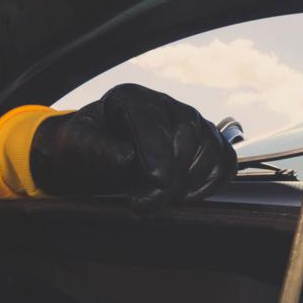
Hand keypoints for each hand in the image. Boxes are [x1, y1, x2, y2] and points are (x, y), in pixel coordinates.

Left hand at [29, 84, 236, 210]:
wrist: (95, 155)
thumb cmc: (85, 146)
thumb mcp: (77, 144)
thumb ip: (97, 147)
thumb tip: (126, 156)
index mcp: (130, 98)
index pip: (152, 119)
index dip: (157, 151)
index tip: (157, 181)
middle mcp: (164, 105)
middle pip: (185, 137)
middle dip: (169, 177)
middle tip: (144, 205)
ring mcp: (189, 123)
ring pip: (209, 149)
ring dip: (188, 183)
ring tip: (157, 202)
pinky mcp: (205, 144)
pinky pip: (224, 162)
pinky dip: (211, 182)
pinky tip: (185, 197)